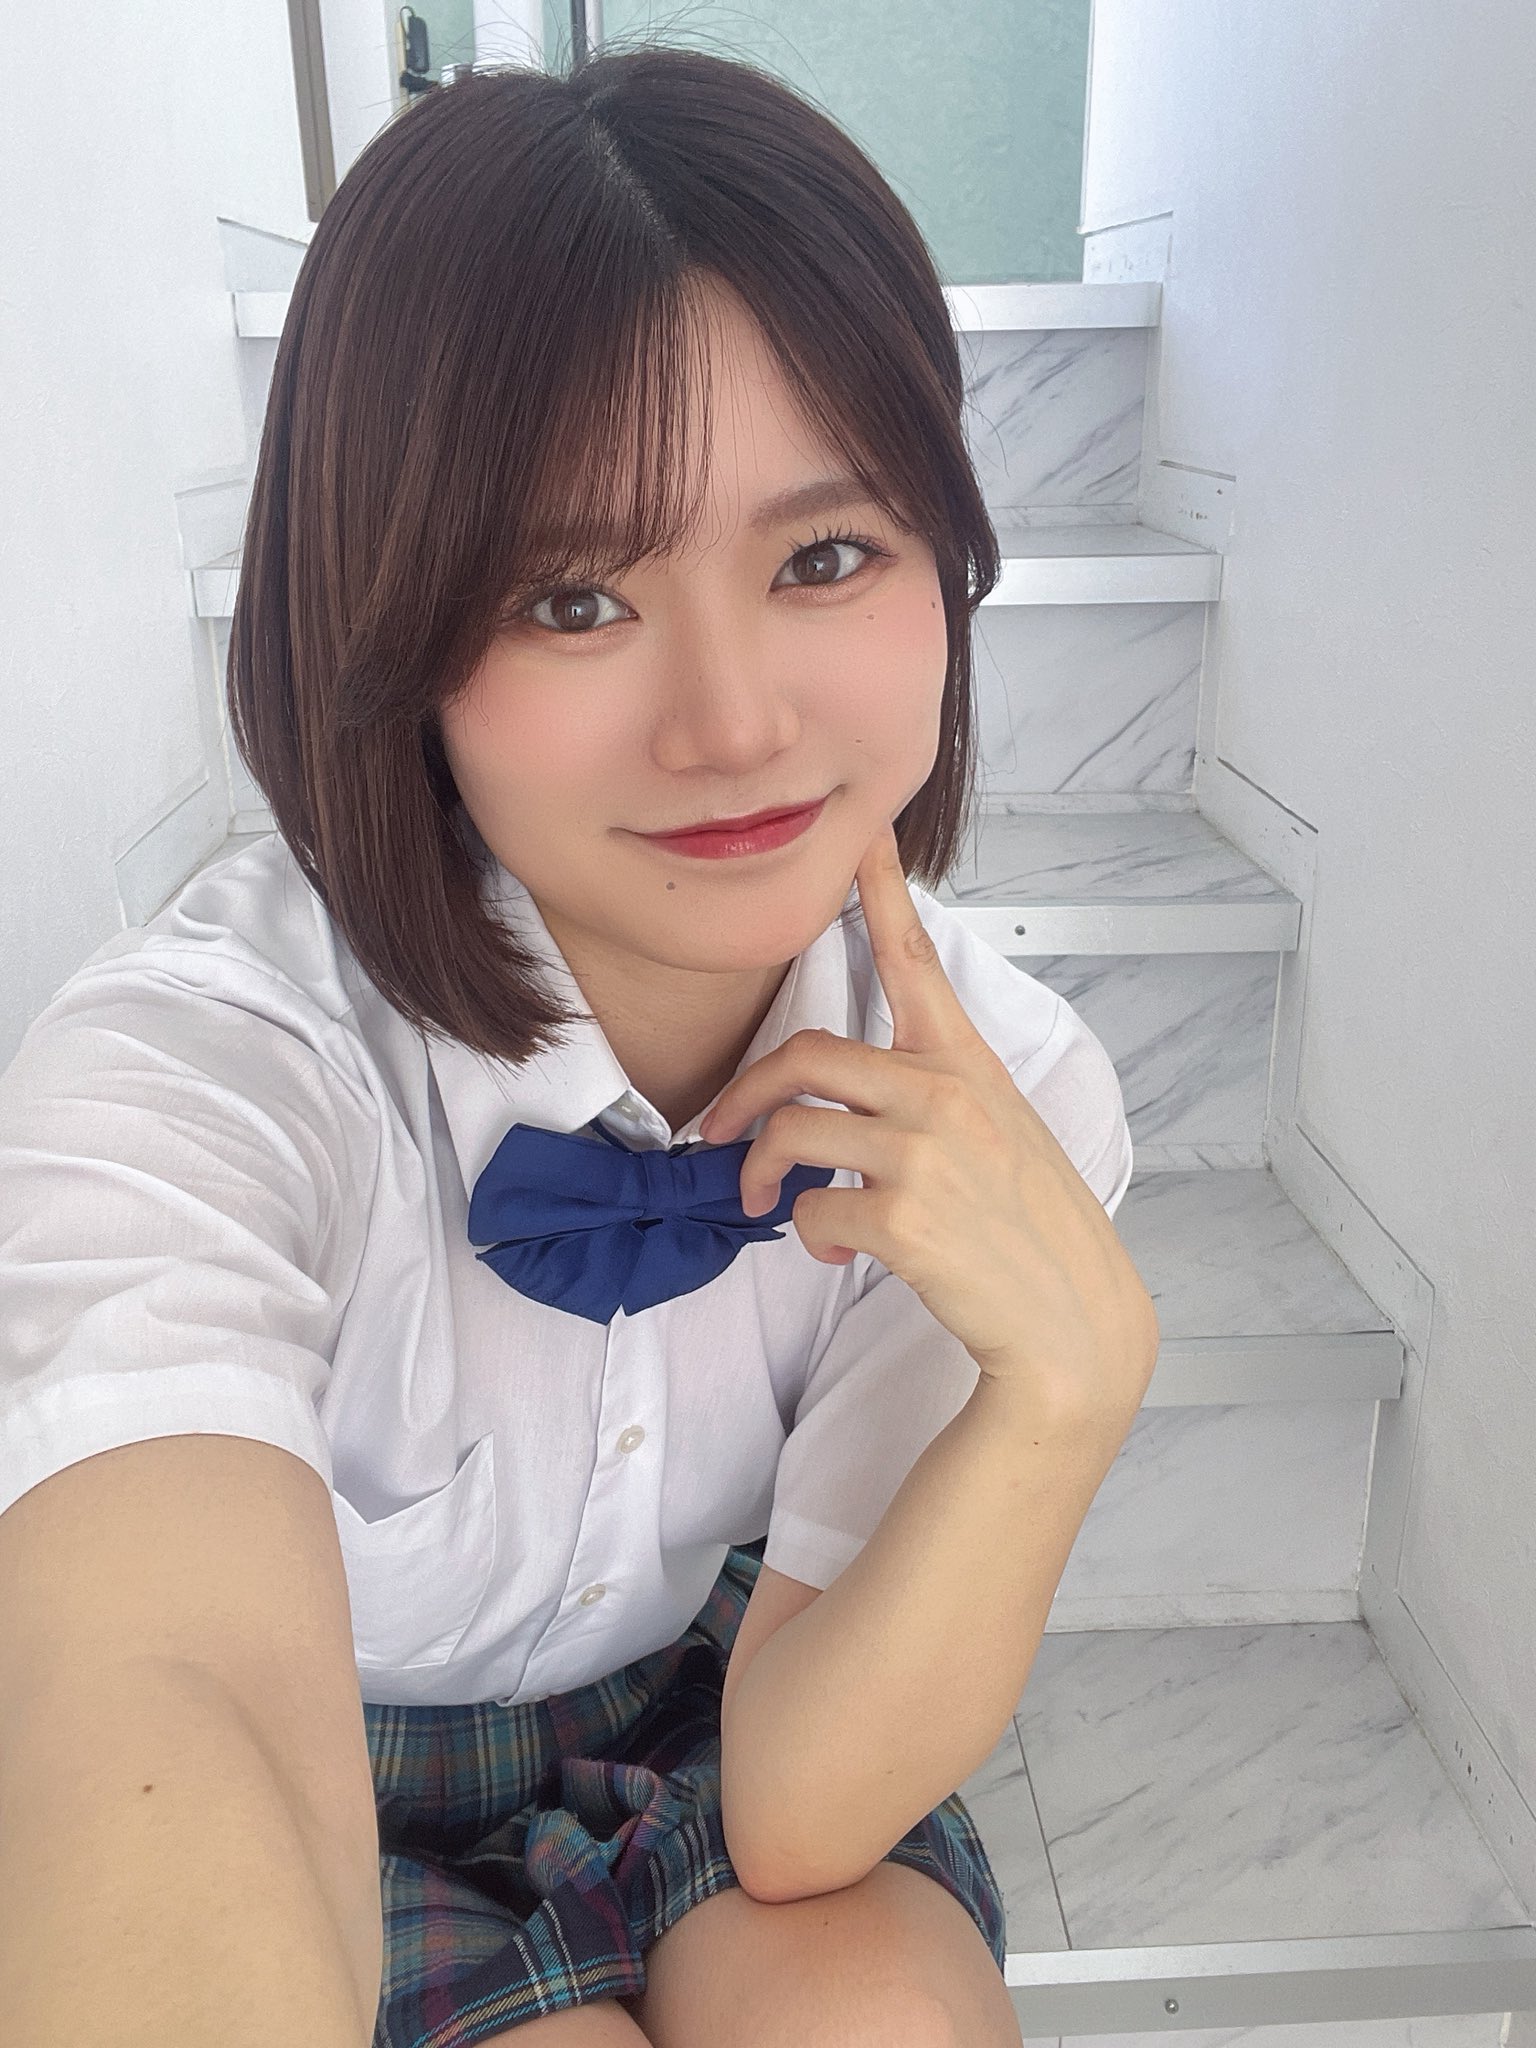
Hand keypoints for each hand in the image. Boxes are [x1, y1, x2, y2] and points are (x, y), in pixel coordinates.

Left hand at [697, 818, 1158, 1407]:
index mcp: (967, 1064)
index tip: (860, 832)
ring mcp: (926, 1154)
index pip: (913, 958)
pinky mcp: (905, 1218)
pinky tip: (833, 1254)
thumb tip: (839, 1107)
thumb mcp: (997, 1132)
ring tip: (769, 1204)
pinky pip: (811, 1213)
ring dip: (762, 1175)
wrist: (1073, 1320)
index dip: (881, 890)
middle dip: (744, 1095)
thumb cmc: (1031, 1227)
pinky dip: (807, 1238)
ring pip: (792, 1134)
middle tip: (721, 1134)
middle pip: (805, 1056)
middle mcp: (946, 1094)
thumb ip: (928, 1097)